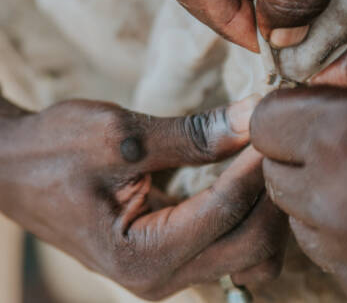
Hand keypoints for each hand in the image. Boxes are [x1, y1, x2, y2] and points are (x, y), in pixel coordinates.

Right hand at [0, 96, 285, 299]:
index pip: (228, 211)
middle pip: (251, 244)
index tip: (273, 122)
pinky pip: (224, 241)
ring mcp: (165, 270)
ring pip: (246, 250)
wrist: (14, 166)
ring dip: (262, 205)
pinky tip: (243, 170)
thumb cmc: (54, 149)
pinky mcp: (166, 252)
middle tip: (273, 137)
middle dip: (270, 191)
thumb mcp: (122, 135)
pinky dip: (243, 208)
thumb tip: (251, 118)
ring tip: (261, 154)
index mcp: (143, 256)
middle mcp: (160, 277)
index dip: (257, 164)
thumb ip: (193, 134)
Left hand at [250, 32, 346, 301]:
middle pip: (273, 168)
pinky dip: (337, 231)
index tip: (316, 109)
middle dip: (298, 153)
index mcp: (342, 139)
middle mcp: (332, 203)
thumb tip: (321, 77)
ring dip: (317, 194)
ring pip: (294, 211)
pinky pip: (322, 250)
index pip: (265, 122)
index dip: (289, 111)